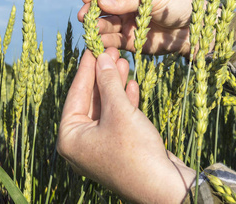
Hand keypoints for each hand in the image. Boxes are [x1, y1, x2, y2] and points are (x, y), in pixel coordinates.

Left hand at [57, 47, 194, 202]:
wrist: (165, 187)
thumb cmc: (135, 151)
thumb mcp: (119, 111)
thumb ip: (108, 82)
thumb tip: (101, 57)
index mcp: (70, 138)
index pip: (75, 95)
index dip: (86, 69)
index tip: (92, 48)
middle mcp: (81, 144)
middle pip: (91, 100)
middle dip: (103, 75)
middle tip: (111, 51)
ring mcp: (100, 147)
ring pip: (106, 108)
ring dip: (115, 86)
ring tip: (123, 62)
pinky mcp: (118, 148)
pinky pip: (117, 119)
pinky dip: (124, 102)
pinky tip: (132, 85)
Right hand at [78, 0, 197, 56]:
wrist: (195, 29)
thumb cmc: (179, 4)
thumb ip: (128, 1)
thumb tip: (100, 2)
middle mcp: (120, 3)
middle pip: (97, 6)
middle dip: (89, 11)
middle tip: (86, 18)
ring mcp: (123, 22)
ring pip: (102, 25)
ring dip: (95, 28)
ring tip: (92, 32)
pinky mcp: (127, 41)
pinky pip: (110, 42)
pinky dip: (103, 43)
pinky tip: (99, 44)